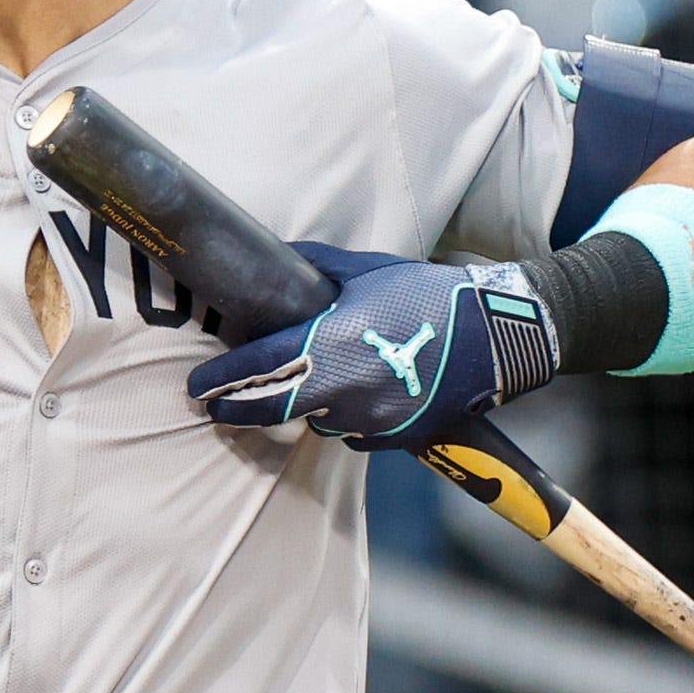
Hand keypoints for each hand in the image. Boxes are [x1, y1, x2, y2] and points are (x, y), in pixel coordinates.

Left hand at [187, 243, 558, 446]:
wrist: (497, 336)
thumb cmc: (429, 295)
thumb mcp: (368, 270)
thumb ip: (317, 265)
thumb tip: (278, 255)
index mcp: (328, 344)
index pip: (256, 368)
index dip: (219, 380)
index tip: (195, 387)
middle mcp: (342, 388)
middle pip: (270, 410)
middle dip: (235, 410)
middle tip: (213, 406)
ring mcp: (369, 418)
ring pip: (315, 421)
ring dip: (301, 408)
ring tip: (301, 388)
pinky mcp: (394, 436)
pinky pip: (352, 435)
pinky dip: (343, 419)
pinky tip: (353, 397)